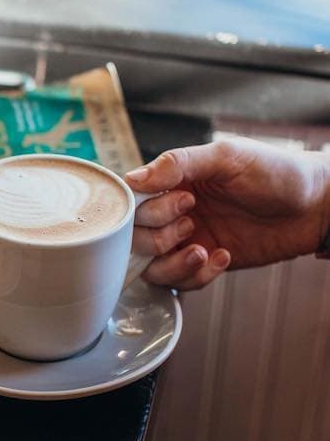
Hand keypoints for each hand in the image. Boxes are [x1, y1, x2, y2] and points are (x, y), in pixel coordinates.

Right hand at [125, 137, 329, 289]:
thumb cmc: (277, 172)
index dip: (144, 210)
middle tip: (191, 222)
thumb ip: (178, 163)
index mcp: (172, 182)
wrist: (316, 207)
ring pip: (151, 267)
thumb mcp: (227, 156)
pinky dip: (197, 276)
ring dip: (172, 263)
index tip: (181, 201)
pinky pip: (181, 283)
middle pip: (134, 238)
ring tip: (202, 250)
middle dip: (159, 236)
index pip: (130, 202)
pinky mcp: (203, 264)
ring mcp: (186, 241)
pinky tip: (223, 257)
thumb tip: (133, 179)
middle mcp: (172, 213)